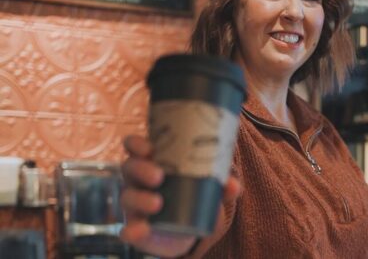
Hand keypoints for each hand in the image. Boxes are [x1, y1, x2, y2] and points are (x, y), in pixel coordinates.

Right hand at [120, 135, 240, 257]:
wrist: (184, 230)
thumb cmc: (190, 195)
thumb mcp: (205, 186)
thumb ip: (220, 184)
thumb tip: (234, 185)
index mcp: (150, 162)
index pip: (133, 146)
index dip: (136, 144)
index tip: (150, 148)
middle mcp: (137, 180)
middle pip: (129, 168)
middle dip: (142, 169)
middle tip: (159, 176)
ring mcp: (133, 204)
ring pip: (127, 197)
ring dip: (141, 199)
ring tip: (158, 203)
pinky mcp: (135, 227)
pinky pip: (128, 229)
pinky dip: (132, 230)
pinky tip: (138, 230)